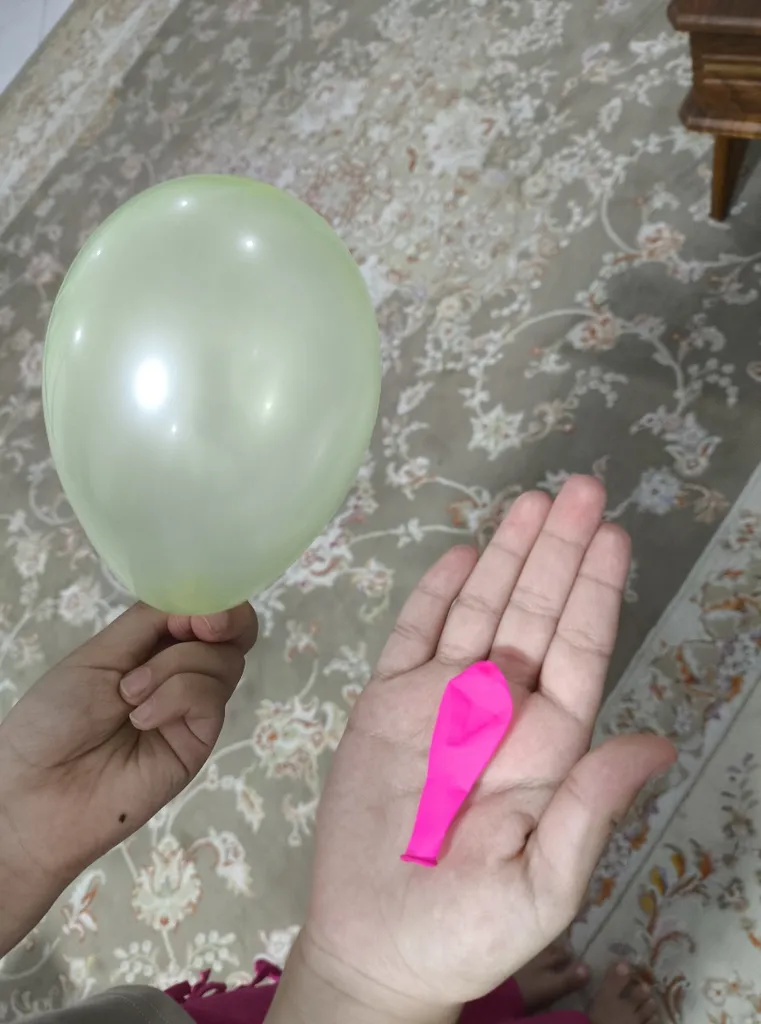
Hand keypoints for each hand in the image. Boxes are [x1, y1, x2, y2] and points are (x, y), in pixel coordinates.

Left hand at [0, 602, 256, 952]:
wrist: (34, 788)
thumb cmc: (55, 717)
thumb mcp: (100, 653)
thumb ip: (151, 620)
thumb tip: (202, 602)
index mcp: (157, 644)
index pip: (207, 609)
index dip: (215, 600)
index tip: (200, 607)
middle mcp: (183, 672)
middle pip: (236, 634)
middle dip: (226, 621)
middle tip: (203, 627)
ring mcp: (194, 709)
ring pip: (224, 662)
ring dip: (177, 666)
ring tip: (130, 694)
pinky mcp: (198, 742)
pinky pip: (210, 700)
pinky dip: (177, 697)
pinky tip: (142, 718)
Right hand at [290, 476, 674, 1022]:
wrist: (375, 950)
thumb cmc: (464, 931)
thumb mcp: (541, 885)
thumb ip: (589, 807)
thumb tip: (655, 743)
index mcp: (543, 747)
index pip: (576, 653)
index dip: (592, 593)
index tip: (609, 536)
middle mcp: (496, 710)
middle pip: (533, 615)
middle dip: (556, 551)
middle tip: (579, 487)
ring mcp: (437, 702)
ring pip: (478, 611)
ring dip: (505, 556)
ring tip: (530, 503)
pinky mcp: (383, 705)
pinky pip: (412, 637)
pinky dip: (434, 594)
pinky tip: (462, 556)